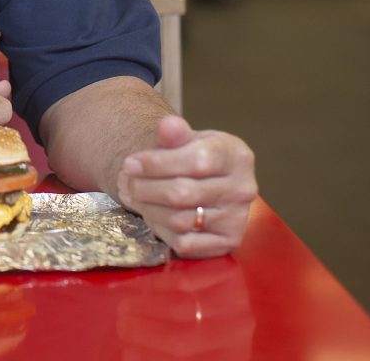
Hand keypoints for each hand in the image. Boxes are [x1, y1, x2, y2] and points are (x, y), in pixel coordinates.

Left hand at [115, 115, 255, 258]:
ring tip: (135, 195)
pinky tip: (153, 214)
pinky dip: (161, 230)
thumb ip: (174, 132)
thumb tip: (168, 125)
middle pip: (183, 193)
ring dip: (148, 208)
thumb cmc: (191, 157)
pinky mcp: (227, 243)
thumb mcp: (184, 139)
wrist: (204, 181)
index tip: (130, 163)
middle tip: (126, 181)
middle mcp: (243, 189)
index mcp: (237, 156)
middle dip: (145, 188)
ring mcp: (237, 219)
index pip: (197, 160)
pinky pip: (185, 244)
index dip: (157, 163)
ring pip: (179, 220)